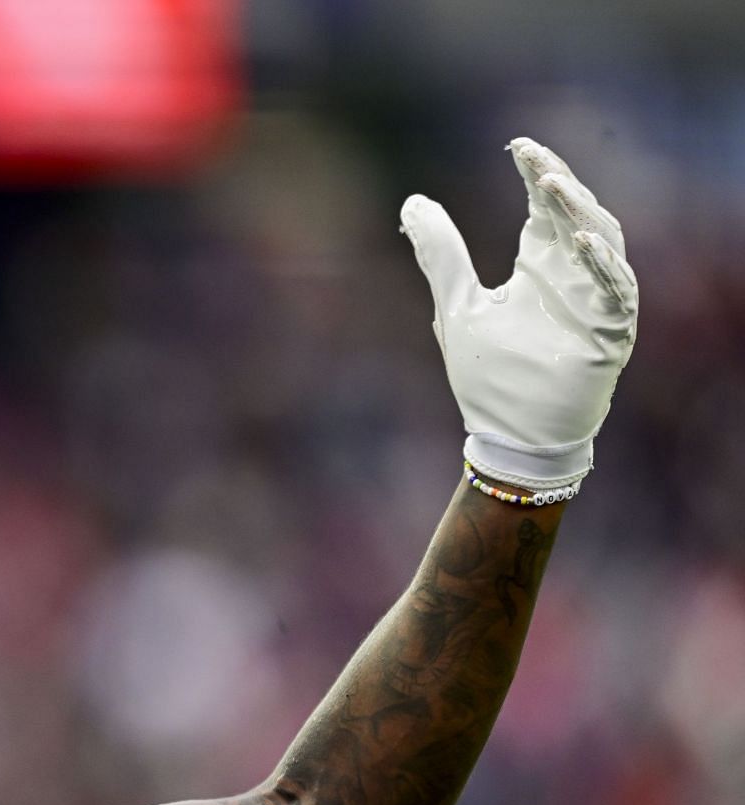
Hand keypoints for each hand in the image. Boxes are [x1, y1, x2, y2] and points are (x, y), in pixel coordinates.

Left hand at [402, 138, 637, 490]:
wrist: (508, 435)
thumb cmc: (488, 376)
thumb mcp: (457, 305)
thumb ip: (440, 254)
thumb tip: (411, 203)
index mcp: (540, 265)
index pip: (546, 205)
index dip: (537, 172)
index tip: (517, 145)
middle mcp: (574, 275)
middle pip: (577, 213)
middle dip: (558, 181)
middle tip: (533, 157)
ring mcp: (596, 301)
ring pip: (604, 240)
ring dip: (580, 212)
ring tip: (551, 186)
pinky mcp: (611, 331)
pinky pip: (616, 290)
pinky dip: (601, 264)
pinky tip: (579, 241)